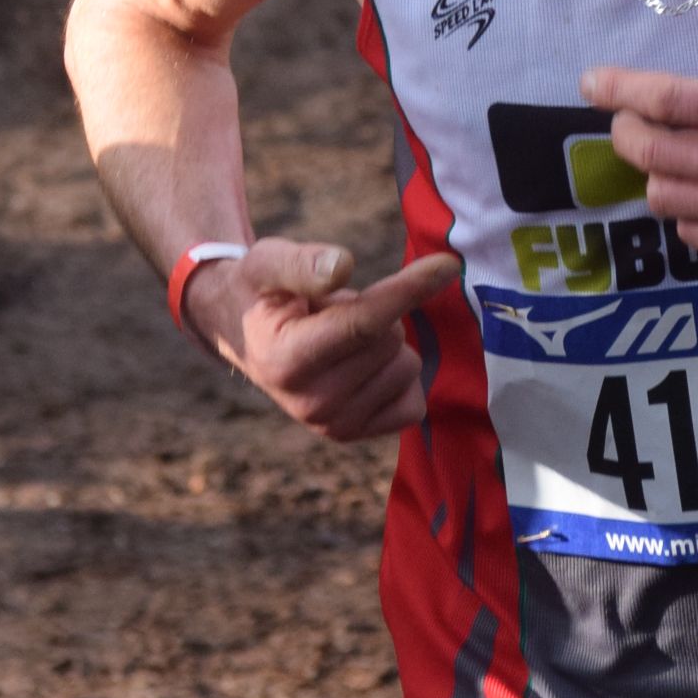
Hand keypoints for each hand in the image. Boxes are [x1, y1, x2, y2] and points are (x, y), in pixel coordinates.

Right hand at [185, 236, 460, 443]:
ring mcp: (334, 426)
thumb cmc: (262, 291)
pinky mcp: (357, 435)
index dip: (408, 289)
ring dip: (385, 342)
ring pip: (407, 366)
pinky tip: (362, 365)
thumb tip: (343, 267)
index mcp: (285, 361)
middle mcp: (310, 404)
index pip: (363, 324)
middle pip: (390, 339)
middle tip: (332, 311)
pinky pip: (414, 401)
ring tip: (339, 336)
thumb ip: (301, 263)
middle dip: (376, 311)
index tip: (448, 265)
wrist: (250, 335)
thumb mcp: (267, 263)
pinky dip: (399, 374)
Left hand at [586, 54, 697, 270]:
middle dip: (625, 132)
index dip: (618, 88)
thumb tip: (694, 84)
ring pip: (659, 193)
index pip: (665, 97)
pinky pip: (687, 231)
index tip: (591, 84)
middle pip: (645, 149)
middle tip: (631, 124)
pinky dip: (688, 211)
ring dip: (659, 173)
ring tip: (684, 162)